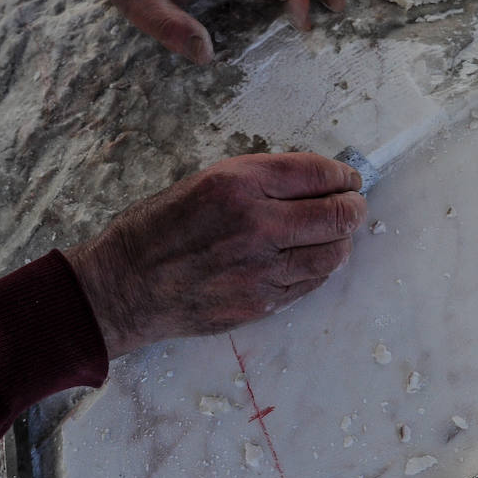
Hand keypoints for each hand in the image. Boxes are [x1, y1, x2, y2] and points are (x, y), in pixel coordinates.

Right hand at [64, 153, 365, 358]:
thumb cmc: (159, 227)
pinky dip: (319, 267)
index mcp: (239, 184)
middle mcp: (256, 225)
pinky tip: (310, 257)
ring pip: (333, 253)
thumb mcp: (206, 181)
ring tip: (334, 232)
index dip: (343, 175)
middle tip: (352, 204)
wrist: (125, 285)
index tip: (349, 178)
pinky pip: (311, 283)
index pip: (318, 173)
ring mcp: (262, 270)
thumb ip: (262, 180)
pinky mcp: (262, 304)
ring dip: (341, 240)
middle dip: (352, 207)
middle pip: (337, 215)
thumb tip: (316, 180)